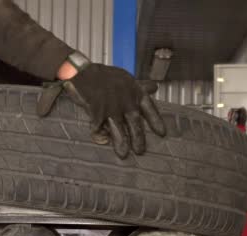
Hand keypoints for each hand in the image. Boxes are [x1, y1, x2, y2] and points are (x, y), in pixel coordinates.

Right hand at [37, 63, 165, 158]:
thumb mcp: (126, 78)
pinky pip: (99, 127)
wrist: (84, 71)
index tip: (162, 133)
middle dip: (138, 138)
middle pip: (135, 122)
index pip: (149, 108)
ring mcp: (111, 106)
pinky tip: (101, 140)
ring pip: (118, 128)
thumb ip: (141, 86)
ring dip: (121, 142)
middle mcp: (125, 100)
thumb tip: (155, 87)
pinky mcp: (97, 110)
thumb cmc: (106, 76)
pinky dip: (99, 135)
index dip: (156, 121)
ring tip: (123, 154)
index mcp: (135, 92)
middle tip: (140, 151)